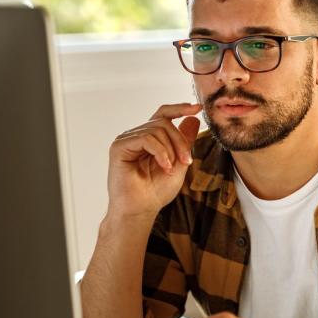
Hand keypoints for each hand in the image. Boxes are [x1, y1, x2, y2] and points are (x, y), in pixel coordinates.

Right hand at [107, 102, 202, 219]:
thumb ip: (185, 141)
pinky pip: (146, 138)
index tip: (198, 108)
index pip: (163, 115)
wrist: (141, 209)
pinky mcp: (119, 147)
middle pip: (164, 122)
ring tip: (172, 168)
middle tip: (187, 161)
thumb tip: (193, 118)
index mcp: (150, 138)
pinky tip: (164, 166)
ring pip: (156, 129)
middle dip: (180, 140)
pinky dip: (160, 151)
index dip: (180, 108)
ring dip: (171, 149)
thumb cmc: (156, 191)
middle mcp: (137, 136)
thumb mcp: (179, 163)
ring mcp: (127, 140)